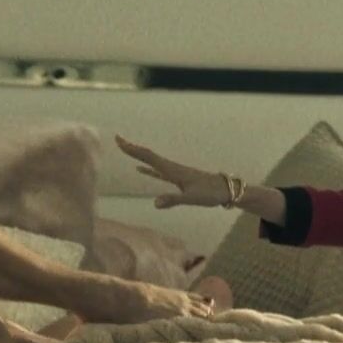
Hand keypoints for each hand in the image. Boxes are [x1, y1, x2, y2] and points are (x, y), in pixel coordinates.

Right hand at [116, 135, 236, 209]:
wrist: (225, 190)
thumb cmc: (210, 193)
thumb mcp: (191, 198)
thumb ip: (173, 200)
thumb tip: (154, 203)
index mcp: (173, 170)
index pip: (150, 157)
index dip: (134, 150)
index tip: (120, 141)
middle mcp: (171, 168)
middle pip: (148, 155)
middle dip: (133, 148)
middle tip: (117, 139)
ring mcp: (174, 173)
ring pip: (152, 162)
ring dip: (138, 156)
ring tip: (126, 149)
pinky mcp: (177, 179)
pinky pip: (158, 172)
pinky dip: (148, 169)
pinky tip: (140, 169)